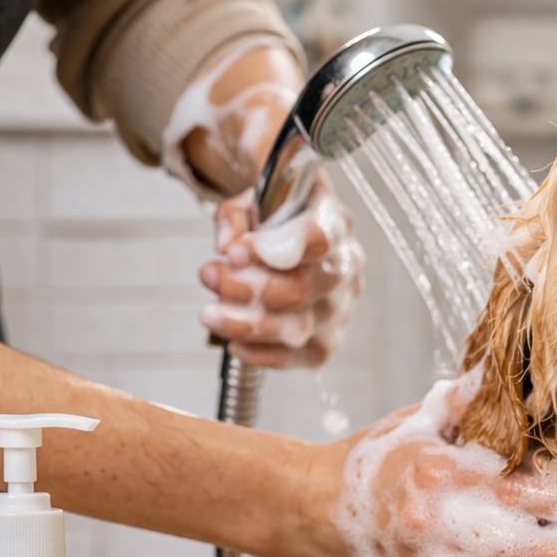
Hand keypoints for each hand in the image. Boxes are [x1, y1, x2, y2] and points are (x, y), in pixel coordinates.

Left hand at [198, 171, 364, 368]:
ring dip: (246, 323)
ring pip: (298, 328)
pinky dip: (259, 352)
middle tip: (210, 276)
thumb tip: (227, 244)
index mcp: (333, 220)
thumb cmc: (276, 220)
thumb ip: (235, 215)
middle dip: (247, 287)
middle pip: (304, 288)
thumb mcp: (251, 200)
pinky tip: (234, 339)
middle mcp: (346, 266)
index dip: (279, 247)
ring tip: (211, 313)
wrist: (292, 244)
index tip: (237, 252)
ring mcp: (341, 307)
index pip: (322, 236)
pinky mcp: (328, 340)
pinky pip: (297, 356)